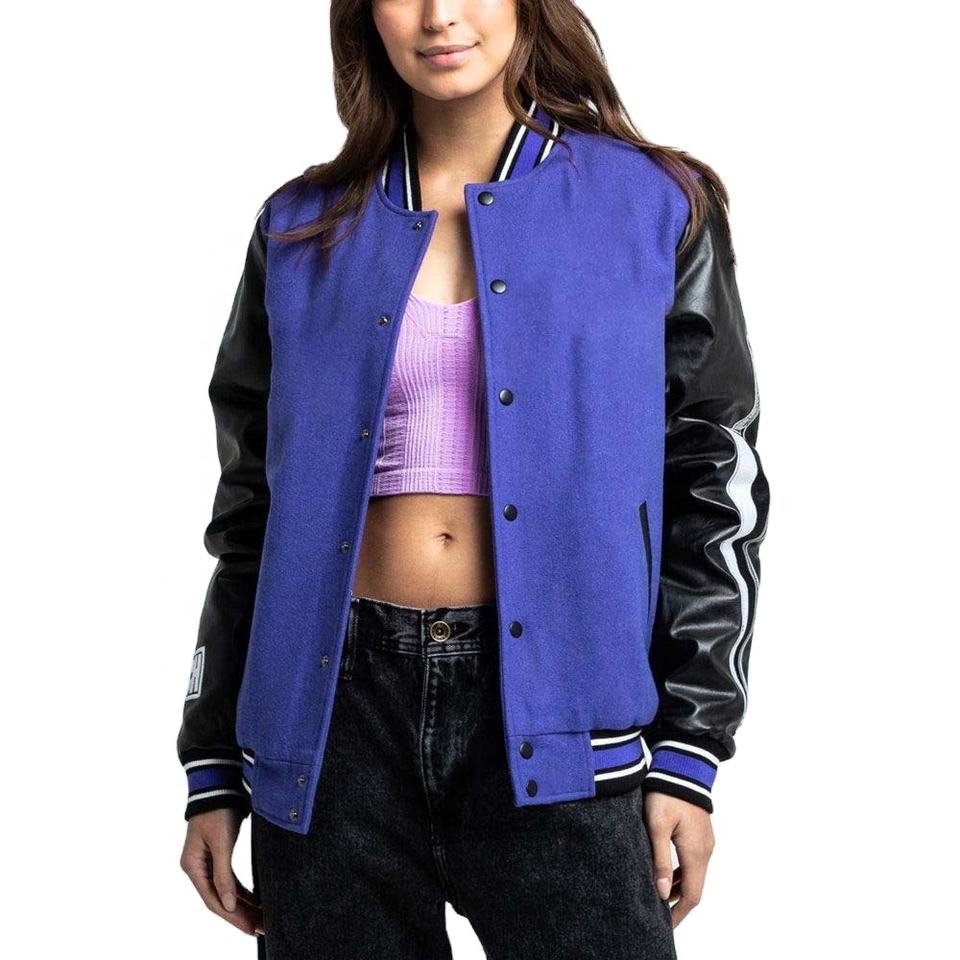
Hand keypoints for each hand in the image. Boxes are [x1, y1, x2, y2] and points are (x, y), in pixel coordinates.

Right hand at [180, 807, 262, 935]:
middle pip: (219, 899)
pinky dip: (243, 891)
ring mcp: (208, 862)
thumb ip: (223, 874)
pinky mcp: (220, 855)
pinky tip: (256, 901)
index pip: (212, 900)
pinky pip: (230, 880)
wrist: (220, 783)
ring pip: (226, 891)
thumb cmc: (217, 809)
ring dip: (243, 905)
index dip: (232, 916)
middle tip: (260, 929)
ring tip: (261, 920)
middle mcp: (198, 867)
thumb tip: (228, 906)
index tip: (249, 928)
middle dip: (240, 915)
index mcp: (193, 866)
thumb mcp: (221, 842)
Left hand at [643, 791, 714, 927]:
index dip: (678, 914)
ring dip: (678, 888)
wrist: (683, 767)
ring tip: (658, 897)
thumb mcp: (656, 826)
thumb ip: (659, 859)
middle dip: (677, 904)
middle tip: (658, 914)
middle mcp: (705, 851)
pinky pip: (693, 861)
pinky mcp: (701, 834)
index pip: (691, 895)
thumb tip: (661, 892)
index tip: (665, 925)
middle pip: (694, 888)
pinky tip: (666, 873)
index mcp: (696, 853)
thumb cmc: (667, 793)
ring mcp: (705, 842)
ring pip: (693, 874)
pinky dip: (681, 873)